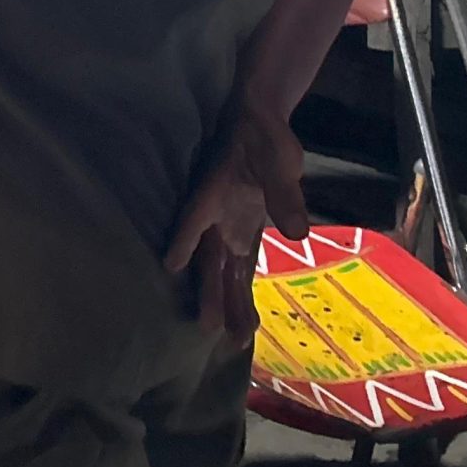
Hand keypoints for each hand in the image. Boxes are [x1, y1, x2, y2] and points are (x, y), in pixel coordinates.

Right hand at [165, 101, 308, 342]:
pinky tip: (248, 320)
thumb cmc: (263, 136)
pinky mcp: (245, 230)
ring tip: (238, 341)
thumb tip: (296, 234)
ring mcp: (229, 226)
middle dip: (211, 293)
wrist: (261, 124)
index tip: (171, 265)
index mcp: (214, 194)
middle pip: (210, 258)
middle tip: (212, 329)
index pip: (195, 218)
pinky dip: (243, 292)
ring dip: (230, 302)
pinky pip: (242, 267)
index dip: (184, 239)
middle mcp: (216, 216)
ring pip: (225, 270)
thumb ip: (284, 195)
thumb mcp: (278, 161)